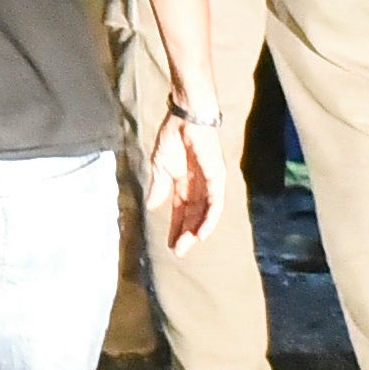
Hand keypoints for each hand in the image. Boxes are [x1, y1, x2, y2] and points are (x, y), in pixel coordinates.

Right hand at [148, 110, 216, 246]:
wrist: (186, 117)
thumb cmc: (173, 136)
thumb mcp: (160, 166)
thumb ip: (159, 186)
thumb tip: (151, 207)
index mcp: (184, 184)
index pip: (181, 212)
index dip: (176, 228)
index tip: (169, 245)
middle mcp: (199, 187)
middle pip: (194, 217)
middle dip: (185, 235)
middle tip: (178, 252)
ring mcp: (209, 183)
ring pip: (205, 214)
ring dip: (196, 231)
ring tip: (186, 246)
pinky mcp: (216, 178)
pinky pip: (215, 203)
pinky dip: (209, 219)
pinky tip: (201, 233)